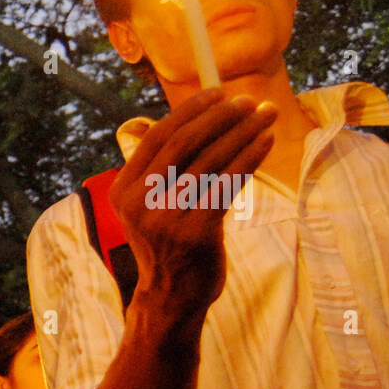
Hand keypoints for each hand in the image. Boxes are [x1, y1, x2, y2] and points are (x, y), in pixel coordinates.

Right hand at [109, 88, 276, 318]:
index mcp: (122, 191)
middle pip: (184, 143)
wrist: (173, 296)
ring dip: (243, 131)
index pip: (157, 137)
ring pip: (210, 160)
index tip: (218, 92)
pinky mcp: (195, 232)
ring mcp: (165, 218)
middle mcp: (138, 203)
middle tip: (249, 101)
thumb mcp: (151, 207)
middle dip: (221, 116)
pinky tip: (266, 142)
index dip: (190, 110)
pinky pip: (227, 183)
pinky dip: (250, 157)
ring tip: (265, 115)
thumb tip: (201, 118)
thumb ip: (163, 171)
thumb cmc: (170, 244)